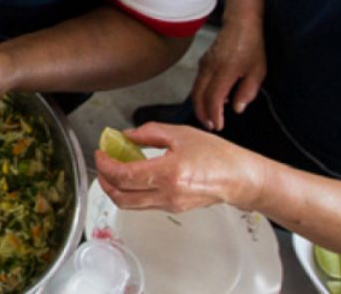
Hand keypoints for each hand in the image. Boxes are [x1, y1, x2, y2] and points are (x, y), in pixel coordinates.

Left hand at [93, 123, 268, 212]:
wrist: (239, 178)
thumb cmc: (218, 155)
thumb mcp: (181, 134)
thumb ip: (149, 133)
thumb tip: (126, 135)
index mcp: (168, 174)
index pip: (124, 175)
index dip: (105, 165)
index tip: (100, 153)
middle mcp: (167, 194)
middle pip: (121, 197)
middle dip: (104, 181)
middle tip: (101, 164)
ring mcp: (169, 205)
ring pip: (130, 204)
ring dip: (115, 189)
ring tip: (113, 170)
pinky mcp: (172, 209)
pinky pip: (143, 204)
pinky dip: (130, 191)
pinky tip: (132, 176)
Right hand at [190, 17, 266, 130]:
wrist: (240, 24)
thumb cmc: (252, 46)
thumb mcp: (258, 72)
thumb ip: (247, 92)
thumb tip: (237, 109)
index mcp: (225, 71)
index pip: (213, 98)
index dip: (214, 115)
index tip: (218, 126)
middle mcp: (210, 68)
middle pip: (198, 96)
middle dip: (202, 114)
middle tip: (210, 125)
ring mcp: (204, 64)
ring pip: (195, 90)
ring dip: (200, 105)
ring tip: (210, 117)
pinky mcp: (203, 62)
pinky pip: (197, 82)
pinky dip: (201, 95)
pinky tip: (213, 99)